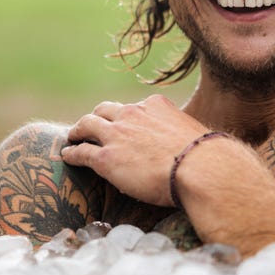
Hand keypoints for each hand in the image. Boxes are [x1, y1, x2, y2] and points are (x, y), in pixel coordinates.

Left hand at [60, 94, 209, 205]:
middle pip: (105, 109)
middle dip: (98, 116)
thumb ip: (186, 136)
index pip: (135, 108)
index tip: (125, 125)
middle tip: (92, 126)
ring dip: (78, 130)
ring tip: (74, 137)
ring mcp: (116, 134)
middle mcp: (133, 114)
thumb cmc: (206, 158)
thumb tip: (197, 148)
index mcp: (155, 105)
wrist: (199, 169)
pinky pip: (81, 152)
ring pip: (87, 124)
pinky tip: (67, 156)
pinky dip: (72, 152)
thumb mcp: (196, 134)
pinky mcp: (105, 158)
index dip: (127, 117)